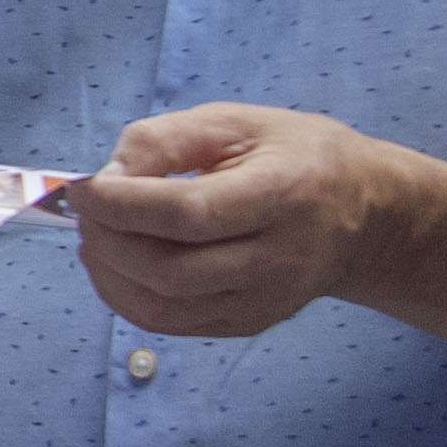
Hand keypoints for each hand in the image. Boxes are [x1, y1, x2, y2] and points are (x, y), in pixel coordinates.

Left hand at [70, 104, 416, 341]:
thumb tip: (108, 176)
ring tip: (95, 235)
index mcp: (284, 194)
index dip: (123, 205)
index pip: (190, 214)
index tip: (81, 187)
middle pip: (171, 270)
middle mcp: (279, 259)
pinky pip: (171, 324)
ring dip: (109, 274)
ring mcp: (265, 301)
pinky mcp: (249, 324)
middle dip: (108, 240)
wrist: (365, 216)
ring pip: (164, 308)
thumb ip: (169, 138)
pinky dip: (125, 297)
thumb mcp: (240, 122)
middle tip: (85, 210)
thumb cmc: (297, 156)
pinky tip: (114, 264)